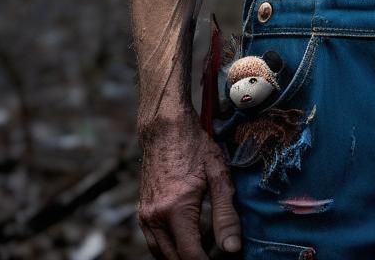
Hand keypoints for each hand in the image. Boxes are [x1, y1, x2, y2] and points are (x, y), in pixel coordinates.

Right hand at [138, 112, 240, 258]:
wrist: (165, 128)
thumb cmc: (194, 146)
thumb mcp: (218, 175)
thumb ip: (225, 214)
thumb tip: (232, 248)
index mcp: (176, 210)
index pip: (191, 256)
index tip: (226, 258)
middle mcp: (155, 217)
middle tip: (216, 253)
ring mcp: (145, 216)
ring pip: (162, 255)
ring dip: (181, 256)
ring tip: (205, 248)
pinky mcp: (142, 212)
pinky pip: (154, 242)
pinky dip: (170, 248)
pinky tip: (188, 238)